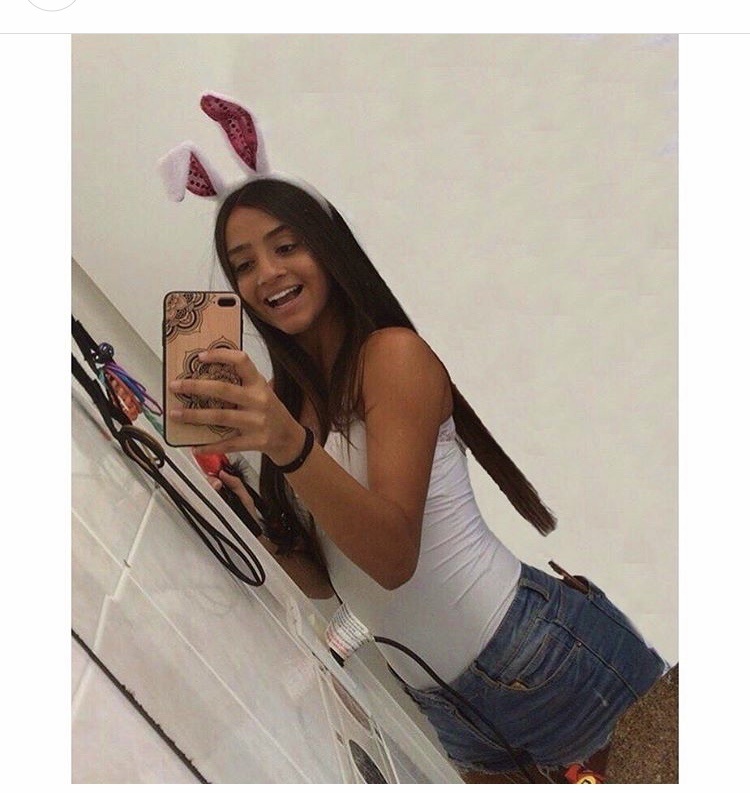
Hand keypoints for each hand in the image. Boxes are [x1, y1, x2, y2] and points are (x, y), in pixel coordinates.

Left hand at [169, 348, 305, 461]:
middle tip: (175, 386)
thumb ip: (241, 383)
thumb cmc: (270, 412)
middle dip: (196, 387)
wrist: (290, 439)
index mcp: (258, 384)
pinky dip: (209, 446)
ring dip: (195, 416)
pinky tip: (194, 446)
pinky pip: (227, 444)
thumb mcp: (261, 391)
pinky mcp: (254, 442)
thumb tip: (205, 374)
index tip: (200, 357)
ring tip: (175, 414)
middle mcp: (258, 401)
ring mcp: (256, 422)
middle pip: (223, 390)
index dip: (221, 356)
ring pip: (220, 417)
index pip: (241, 361)